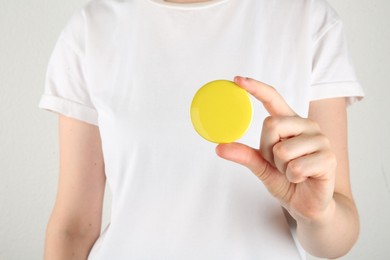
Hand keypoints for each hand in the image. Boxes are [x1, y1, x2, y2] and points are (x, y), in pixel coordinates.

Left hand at [216, 76, 336, 224]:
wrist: (308, 204)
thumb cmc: (286, 180)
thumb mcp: (262, 166)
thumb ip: (245, 155)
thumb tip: (219, 147)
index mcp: (290, 123)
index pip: (273, 98)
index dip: (256, 88)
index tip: (237, 80)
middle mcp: (307, 126)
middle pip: (271, 124)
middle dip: (267, 150)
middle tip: (278, 163)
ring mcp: (320, 140)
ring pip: (282, 149)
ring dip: (281, 167)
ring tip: (293, 171)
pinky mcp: (329, 158)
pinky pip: (296, 167)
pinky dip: (292, 177)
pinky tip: (303, 179)